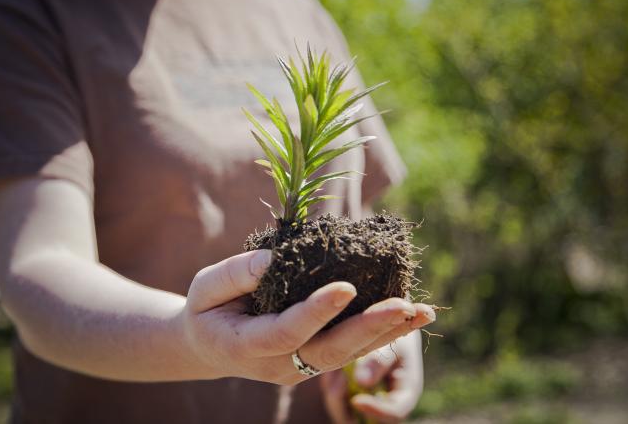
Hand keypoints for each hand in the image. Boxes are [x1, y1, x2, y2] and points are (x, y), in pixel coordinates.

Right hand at [183, 249, 435, 384]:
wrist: (209, 345)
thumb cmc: (207, 309)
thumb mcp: (205, 287)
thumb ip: (237, 274)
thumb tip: (275, 259)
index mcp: (247, 346)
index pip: (288, 332)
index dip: (317, 311)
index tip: (346, 286)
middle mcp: (279, 365)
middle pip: (330, 351)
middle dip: (368, 328)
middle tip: (402, 305)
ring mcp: (300, 368)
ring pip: (348, 355)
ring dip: (387, 333)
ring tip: (422, 311)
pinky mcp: (315, 360)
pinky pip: (352, 350)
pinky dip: (384, 334)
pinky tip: (413, 317)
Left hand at [320, 330, 424, 423]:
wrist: (385, 322)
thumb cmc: (395, 330)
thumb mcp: (393, 342)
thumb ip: (379, 362)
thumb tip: (361, 382)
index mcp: (405, 393)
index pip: (395, 413)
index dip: (376, 411)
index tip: (357, 400)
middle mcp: (385, 402)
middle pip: (364, 421)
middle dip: (346, 405)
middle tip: (338, 379)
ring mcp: (366, 399)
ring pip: (344, 413)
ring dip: (334, 393)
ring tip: (334, 367)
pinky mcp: (350, 393)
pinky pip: (334, 398)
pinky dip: (329, 384)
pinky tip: (331, 365)